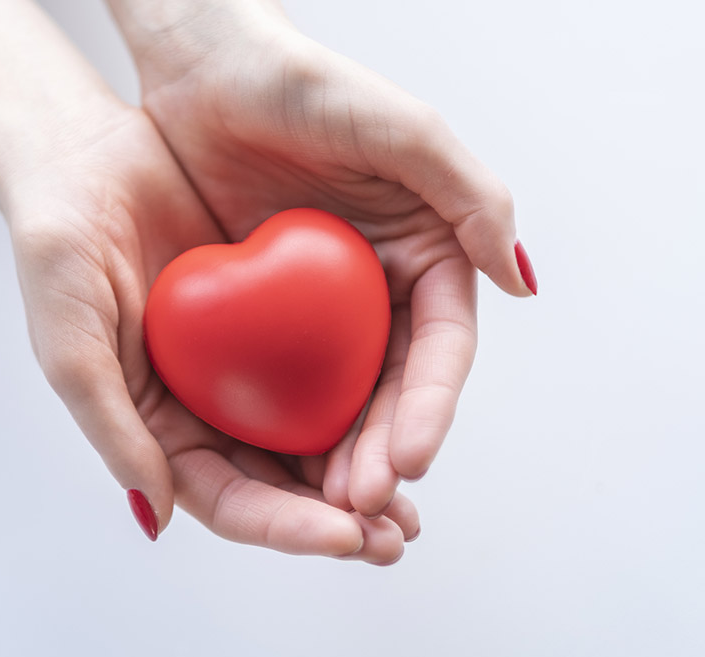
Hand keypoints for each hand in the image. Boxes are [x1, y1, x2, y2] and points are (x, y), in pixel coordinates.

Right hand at [9, 100, 418, 562]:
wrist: (87, 151)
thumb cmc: (60, 246)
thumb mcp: (72, 340)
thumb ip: (112, 427)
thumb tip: (161, 514)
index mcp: (160, 424)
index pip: (226, 497)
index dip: (283, 526)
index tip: (341, 535)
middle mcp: (208, 401)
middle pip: (281, 482)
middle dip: (338, 519)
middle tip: (395, 537)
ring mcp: (247, 357)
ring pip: (316, 433)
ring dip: (366, 469)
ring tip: (411, 499)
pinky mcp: (281, 306)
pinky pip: (335, 357)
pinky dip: (372, 393)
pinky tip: (413, 412)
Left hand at [108, 0, 537, 518]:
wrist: (209, 71)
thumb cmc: (306, 86)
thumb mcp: (400, 131)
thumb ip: (470, 197)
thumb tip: (519, 283)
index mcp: (424, 256)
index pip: (438, 351)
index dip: (428, 412)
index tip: (408, 462)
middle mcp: (377, 291)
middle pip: (391, 392)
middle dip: (382, 455)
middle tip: (361, 510)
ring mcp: (320, 309)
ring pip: (337, 403)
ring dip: (337, 463)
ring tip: (326, 515)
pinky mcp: (263, 316)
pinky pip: (275, 385)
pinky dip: (280, 433)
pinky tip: (273, 476)